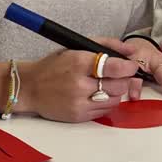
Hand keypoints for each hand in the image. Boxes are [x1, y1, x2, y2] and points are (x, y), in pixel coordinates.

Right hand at [19, 44, 142, 122]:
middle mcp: (79, 84)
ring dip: (116, 91)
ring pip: (115, 100)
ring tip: (106, 84)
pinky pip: (105, 111)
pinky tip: (98, 94)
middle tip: (120, 75)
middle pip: (119, 85)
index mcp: (79, 63)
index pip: (115, 66)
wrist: (30, 88)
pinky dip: (106, 102)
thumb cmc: (54, 66)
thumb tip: (131, 49)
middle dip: (124, 79)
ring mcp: (79, 102)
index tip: (131, 65)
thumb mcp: (76, 47)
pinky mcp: (78, 116)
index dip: (128, 66)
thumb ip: (106, 45)